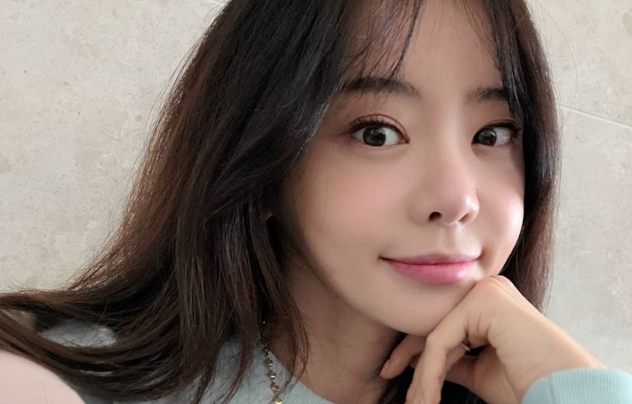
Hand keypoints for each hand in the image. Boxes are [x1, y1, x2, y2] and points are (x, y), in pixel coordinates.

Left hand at [380, 275, 604, 403]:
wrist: (564, 392)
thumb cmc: (528, 384)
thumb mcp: (478, 369)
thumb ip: (452, 358)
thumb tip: (416, 359)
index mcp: (488, 301)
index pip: (441, 323)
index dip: (412, 351)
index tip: (390, 371)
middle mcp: (487, 289)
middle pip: (434, 324)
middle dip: (409, 359)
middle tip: (390, 381)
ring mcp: (486, 291)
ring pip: (436, 336)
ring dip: (422, 375)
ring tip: (417, 403)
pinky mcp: (485, 302)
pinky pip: (442, 341)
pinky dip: (430, 372)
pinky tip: (428, 397)